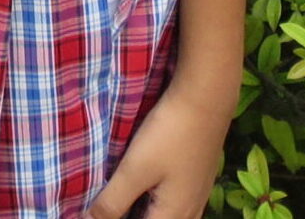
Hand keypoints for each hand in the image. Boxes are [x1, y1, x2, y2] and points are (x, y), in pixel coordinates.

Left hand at [86, 88, 228, 218]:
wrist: (206, 98)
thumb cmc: (169, 134)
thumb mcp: (134, 169)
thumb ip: (111, 202)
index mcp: (173, 217)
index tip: (97, 211)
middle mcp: (190, 213)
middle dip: (128, 215)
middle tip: (103, 206)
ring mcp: (196, 196)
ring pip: (164, 215)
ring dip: (141, 210)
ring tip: (117, 199)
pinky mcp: (197, 178)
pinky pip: (173, 204)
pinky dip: (153, 202)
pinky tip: (141, 186)